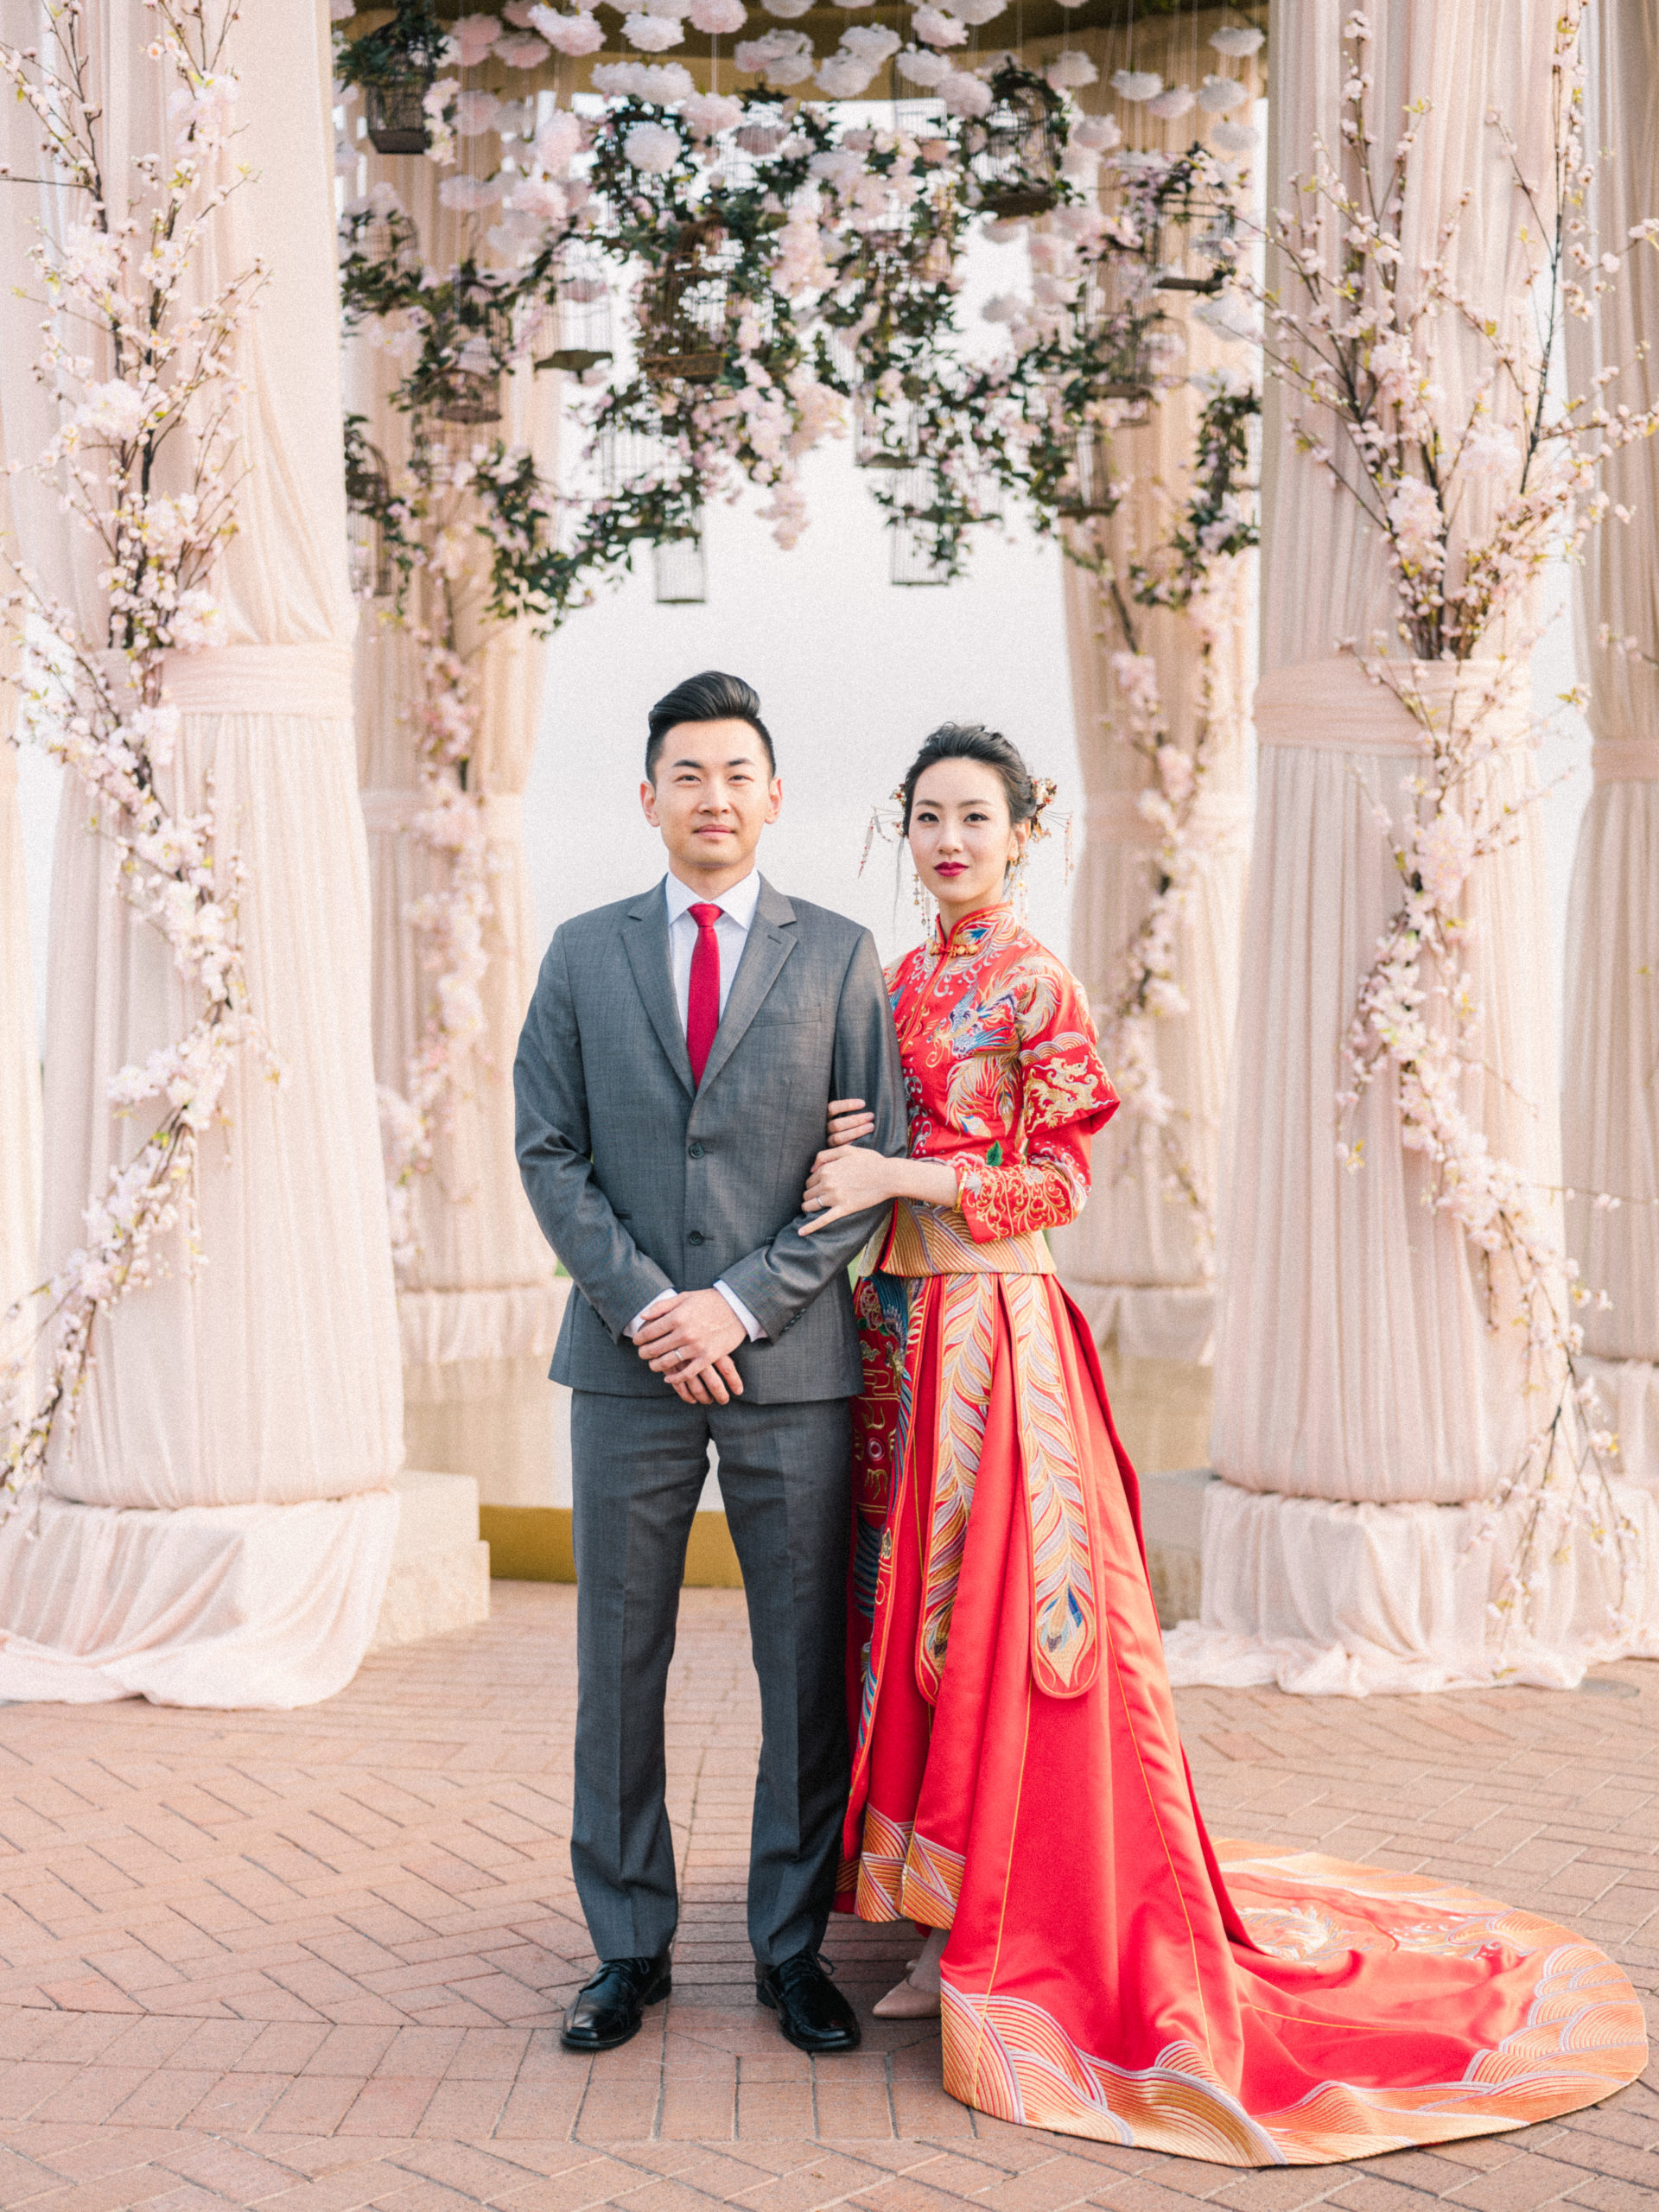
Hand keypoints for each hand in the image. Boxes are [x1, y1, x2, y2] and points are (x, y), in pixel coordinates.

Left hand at [633, 1289, 746, 1403]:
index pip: (649, 1332)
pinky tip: (669, 1378)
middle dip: (643, 1353)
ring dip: (655, 1366)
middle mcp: (684, 1333)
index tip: (636, 1341)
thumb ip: (662, 1306)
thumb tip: (643, 1316)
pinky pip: (687, 1373)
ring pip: (667, 1363)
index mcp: (677, 1317)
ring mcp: (696, 1346)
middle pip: (654, 1349)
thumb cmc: (709, 1301)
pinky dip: (675, 1378)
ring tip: (653, 1365)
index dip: (638, 1339)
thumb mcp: (685, 1297)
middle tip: (641, 1354)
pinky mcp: (708, 1357)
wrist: (738, 1307)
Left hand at [801, 1143, 896, 1234]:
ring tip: (810, 1208)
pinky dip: (810, 1227)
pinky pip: (822, 1220)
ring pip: (810, 1205)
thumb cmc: (870, 1161)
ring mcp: (834, 1197)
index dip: (813, 1183)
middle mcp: (827, 1183)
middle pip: (808, 1193)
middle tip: (818, 1196)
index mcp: (826, 1169)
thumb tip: (811, 1169)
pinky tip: (801, 1233)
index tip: (820, 1186)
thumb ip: (825, 1155)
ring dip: (808, 1207)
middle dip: (810, 1195)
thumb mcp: (846, 1150)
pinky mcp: (843, 1209)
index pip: (809, 1180)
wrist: (888, 1176)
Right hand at [827, 1095, 875, 1146]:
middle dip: (856, 1120)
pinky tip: (864, 1141)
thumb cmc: (848, 1123)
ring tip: (871, 1126)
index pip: (832, 1108)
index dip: (847, 1105)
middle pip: (836, 1124)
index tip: (863, 1104)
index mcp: (823, 1116)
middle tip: (871, 1116)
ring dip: (856, 1132)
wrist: (839, 1147)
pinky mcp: (832, 1152)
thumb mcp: (844, 1114)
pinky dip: (853, 1144)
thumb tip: (864, 1103)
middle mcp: (822, 1129)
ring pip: (838, 1138)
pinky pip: (842, 1149)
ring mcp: (826, 1141)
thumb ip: (850, 1110)